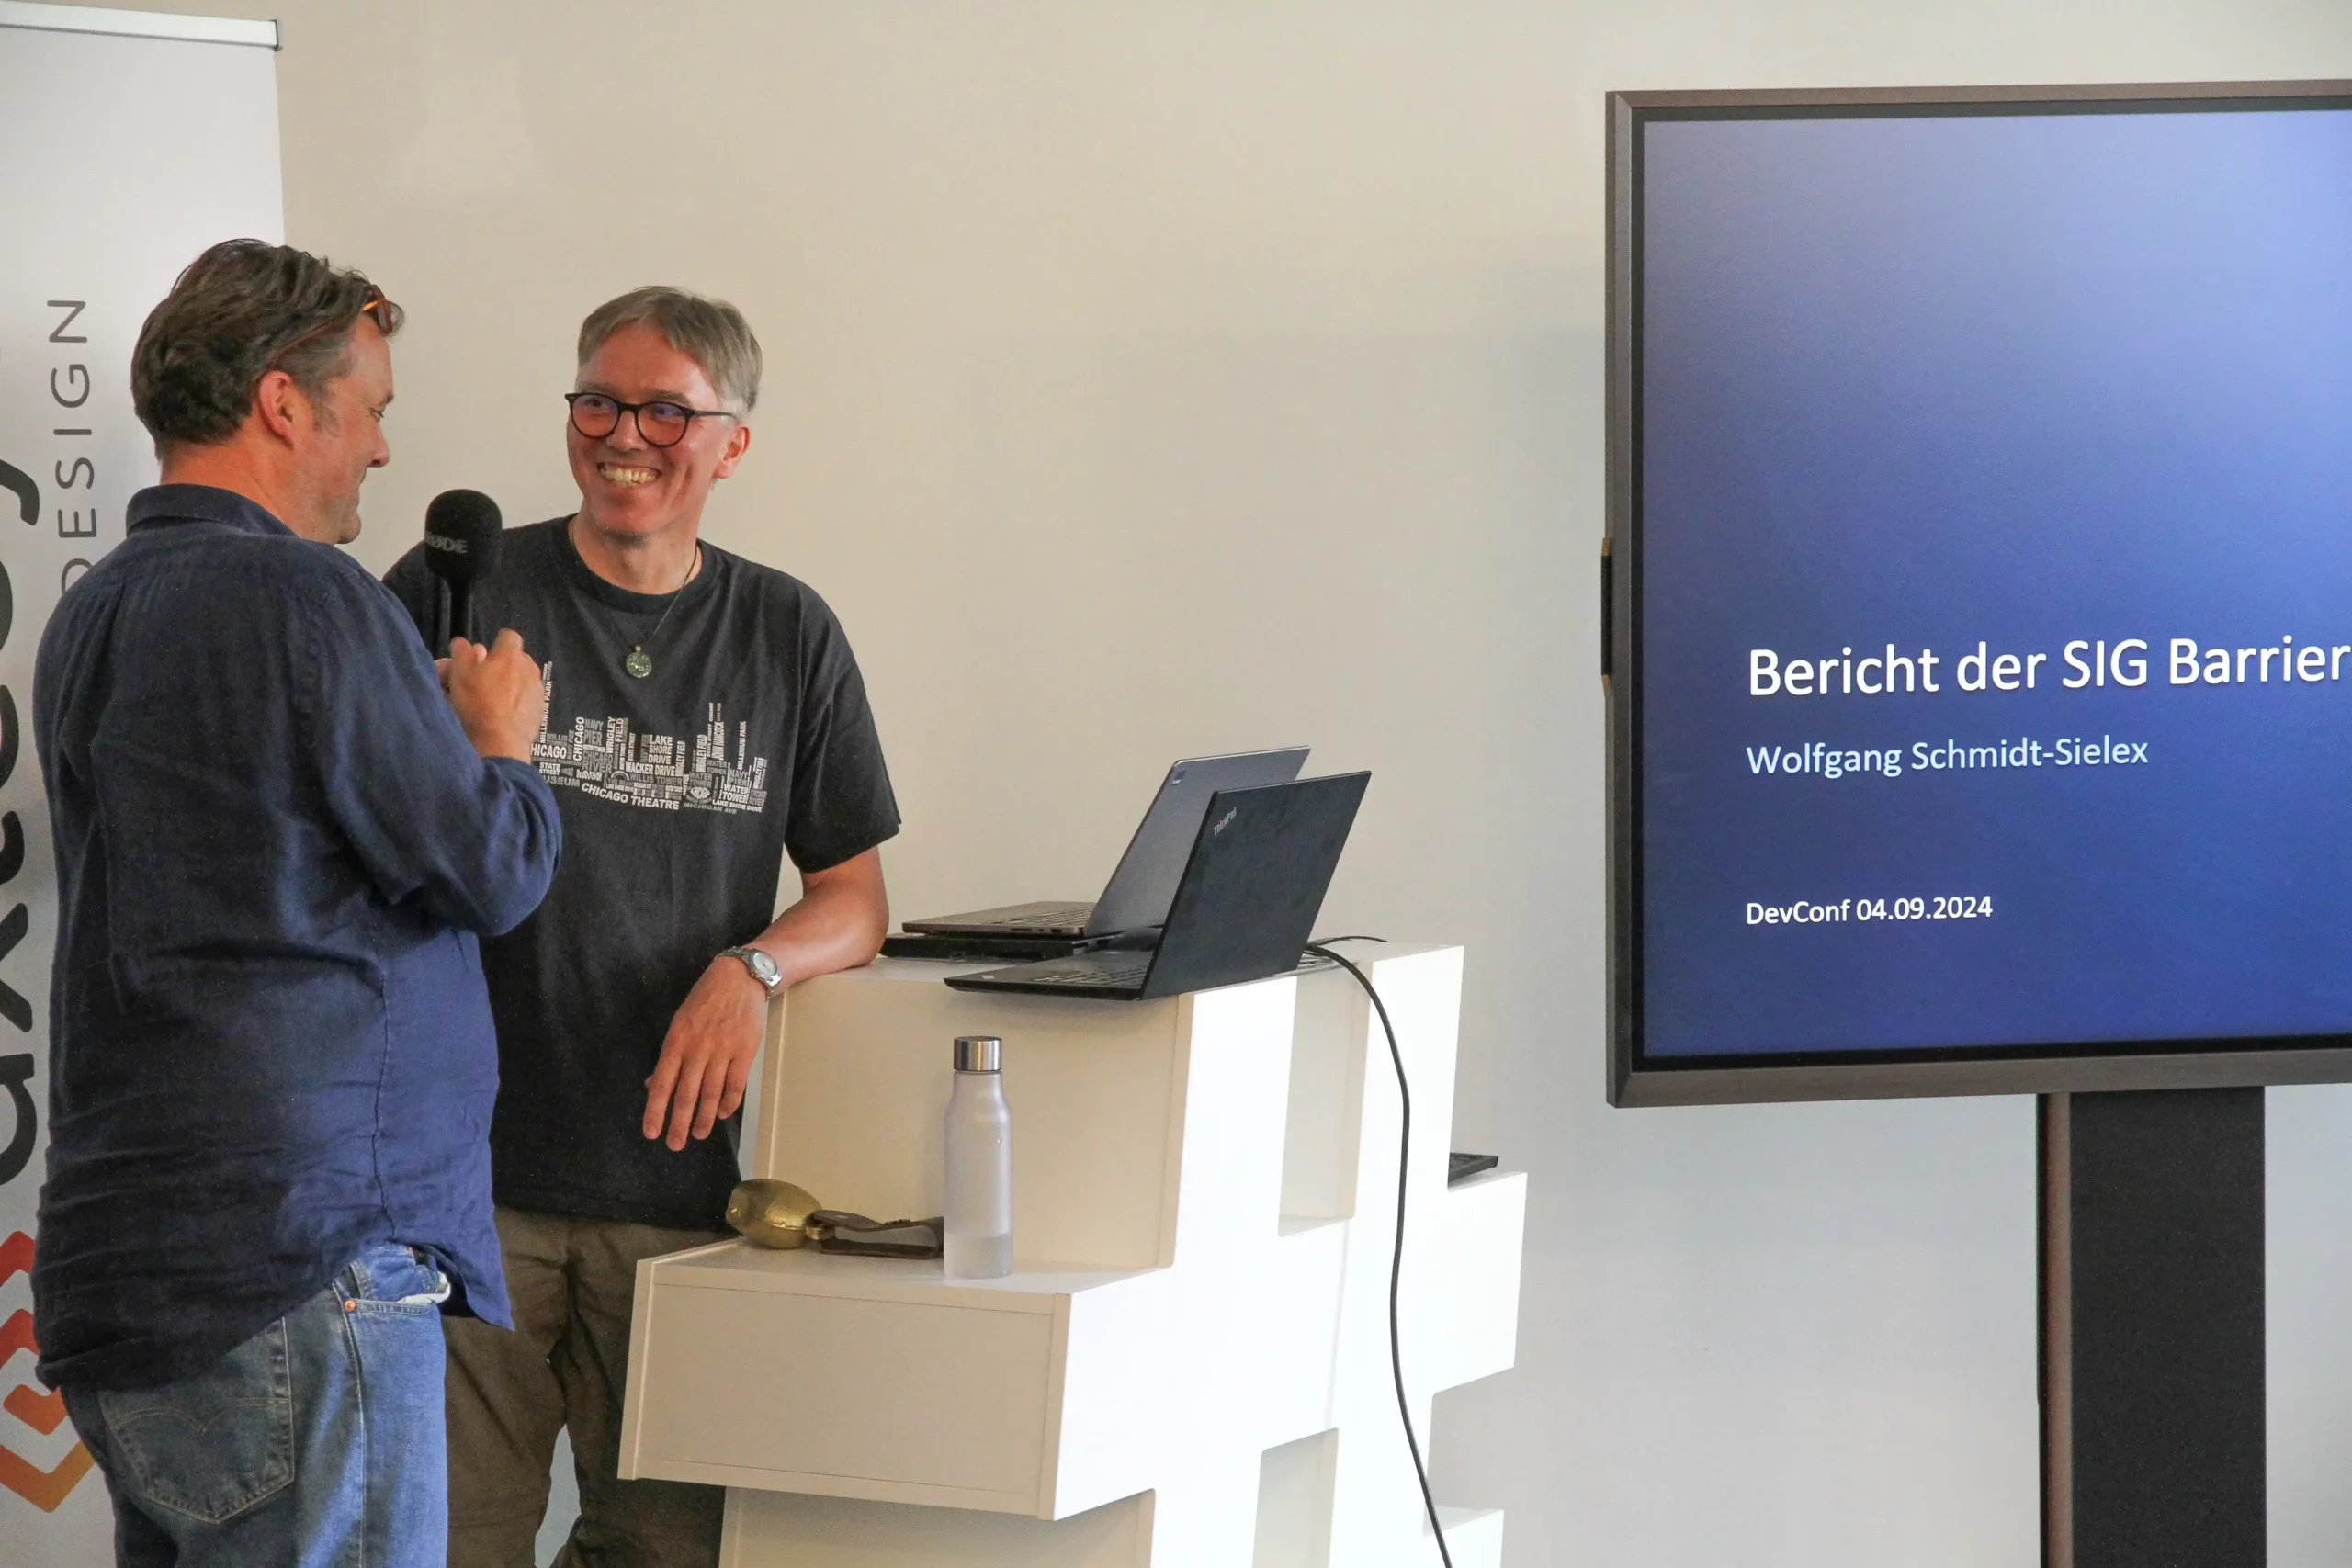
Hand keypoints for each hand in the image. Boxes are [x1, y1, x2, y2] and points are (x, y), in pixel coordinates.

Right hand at [445, 629, 544, 761]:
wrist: (500, 741)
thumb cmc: (477, 703)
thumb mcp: (460, 673)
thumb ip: (462, 652)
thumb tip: (464, 643)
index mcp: (511, 654)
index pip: (507, 636)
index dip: (494, 644)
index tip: (482, 657)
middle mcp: (529, 667)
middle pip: (515, 659)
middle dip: (500, 665)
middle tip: (481, 680)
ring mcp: (537, 689)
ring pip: (521, 678)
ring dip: (508, 683)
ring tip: (490, 698)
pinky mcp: (540, 709)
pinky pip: (526, 697)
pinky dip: (516, 700)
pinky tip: (502, 712)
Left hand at [643, 956, 769, 1149]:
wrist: (739, 979)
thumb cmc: (705, 1001)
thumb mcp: (679, 1023)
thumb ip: (669, 1057)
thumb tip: (651, 1085)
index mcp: (676, 1042)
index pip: (662, 1083)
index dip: (655, 1110)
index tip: (652, 1132)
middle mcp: (697, 1049)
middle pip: (686, 1094)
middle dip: (679, 1123)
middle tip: (675, 1144)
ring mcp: (722, 1050)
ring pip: (711, 1093)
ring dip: (704, 1118)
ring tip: (699, 1135)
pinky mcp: (744, 1051)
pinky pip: (735, 1084)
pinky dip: (728, 1102)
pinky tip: (722, 1114)